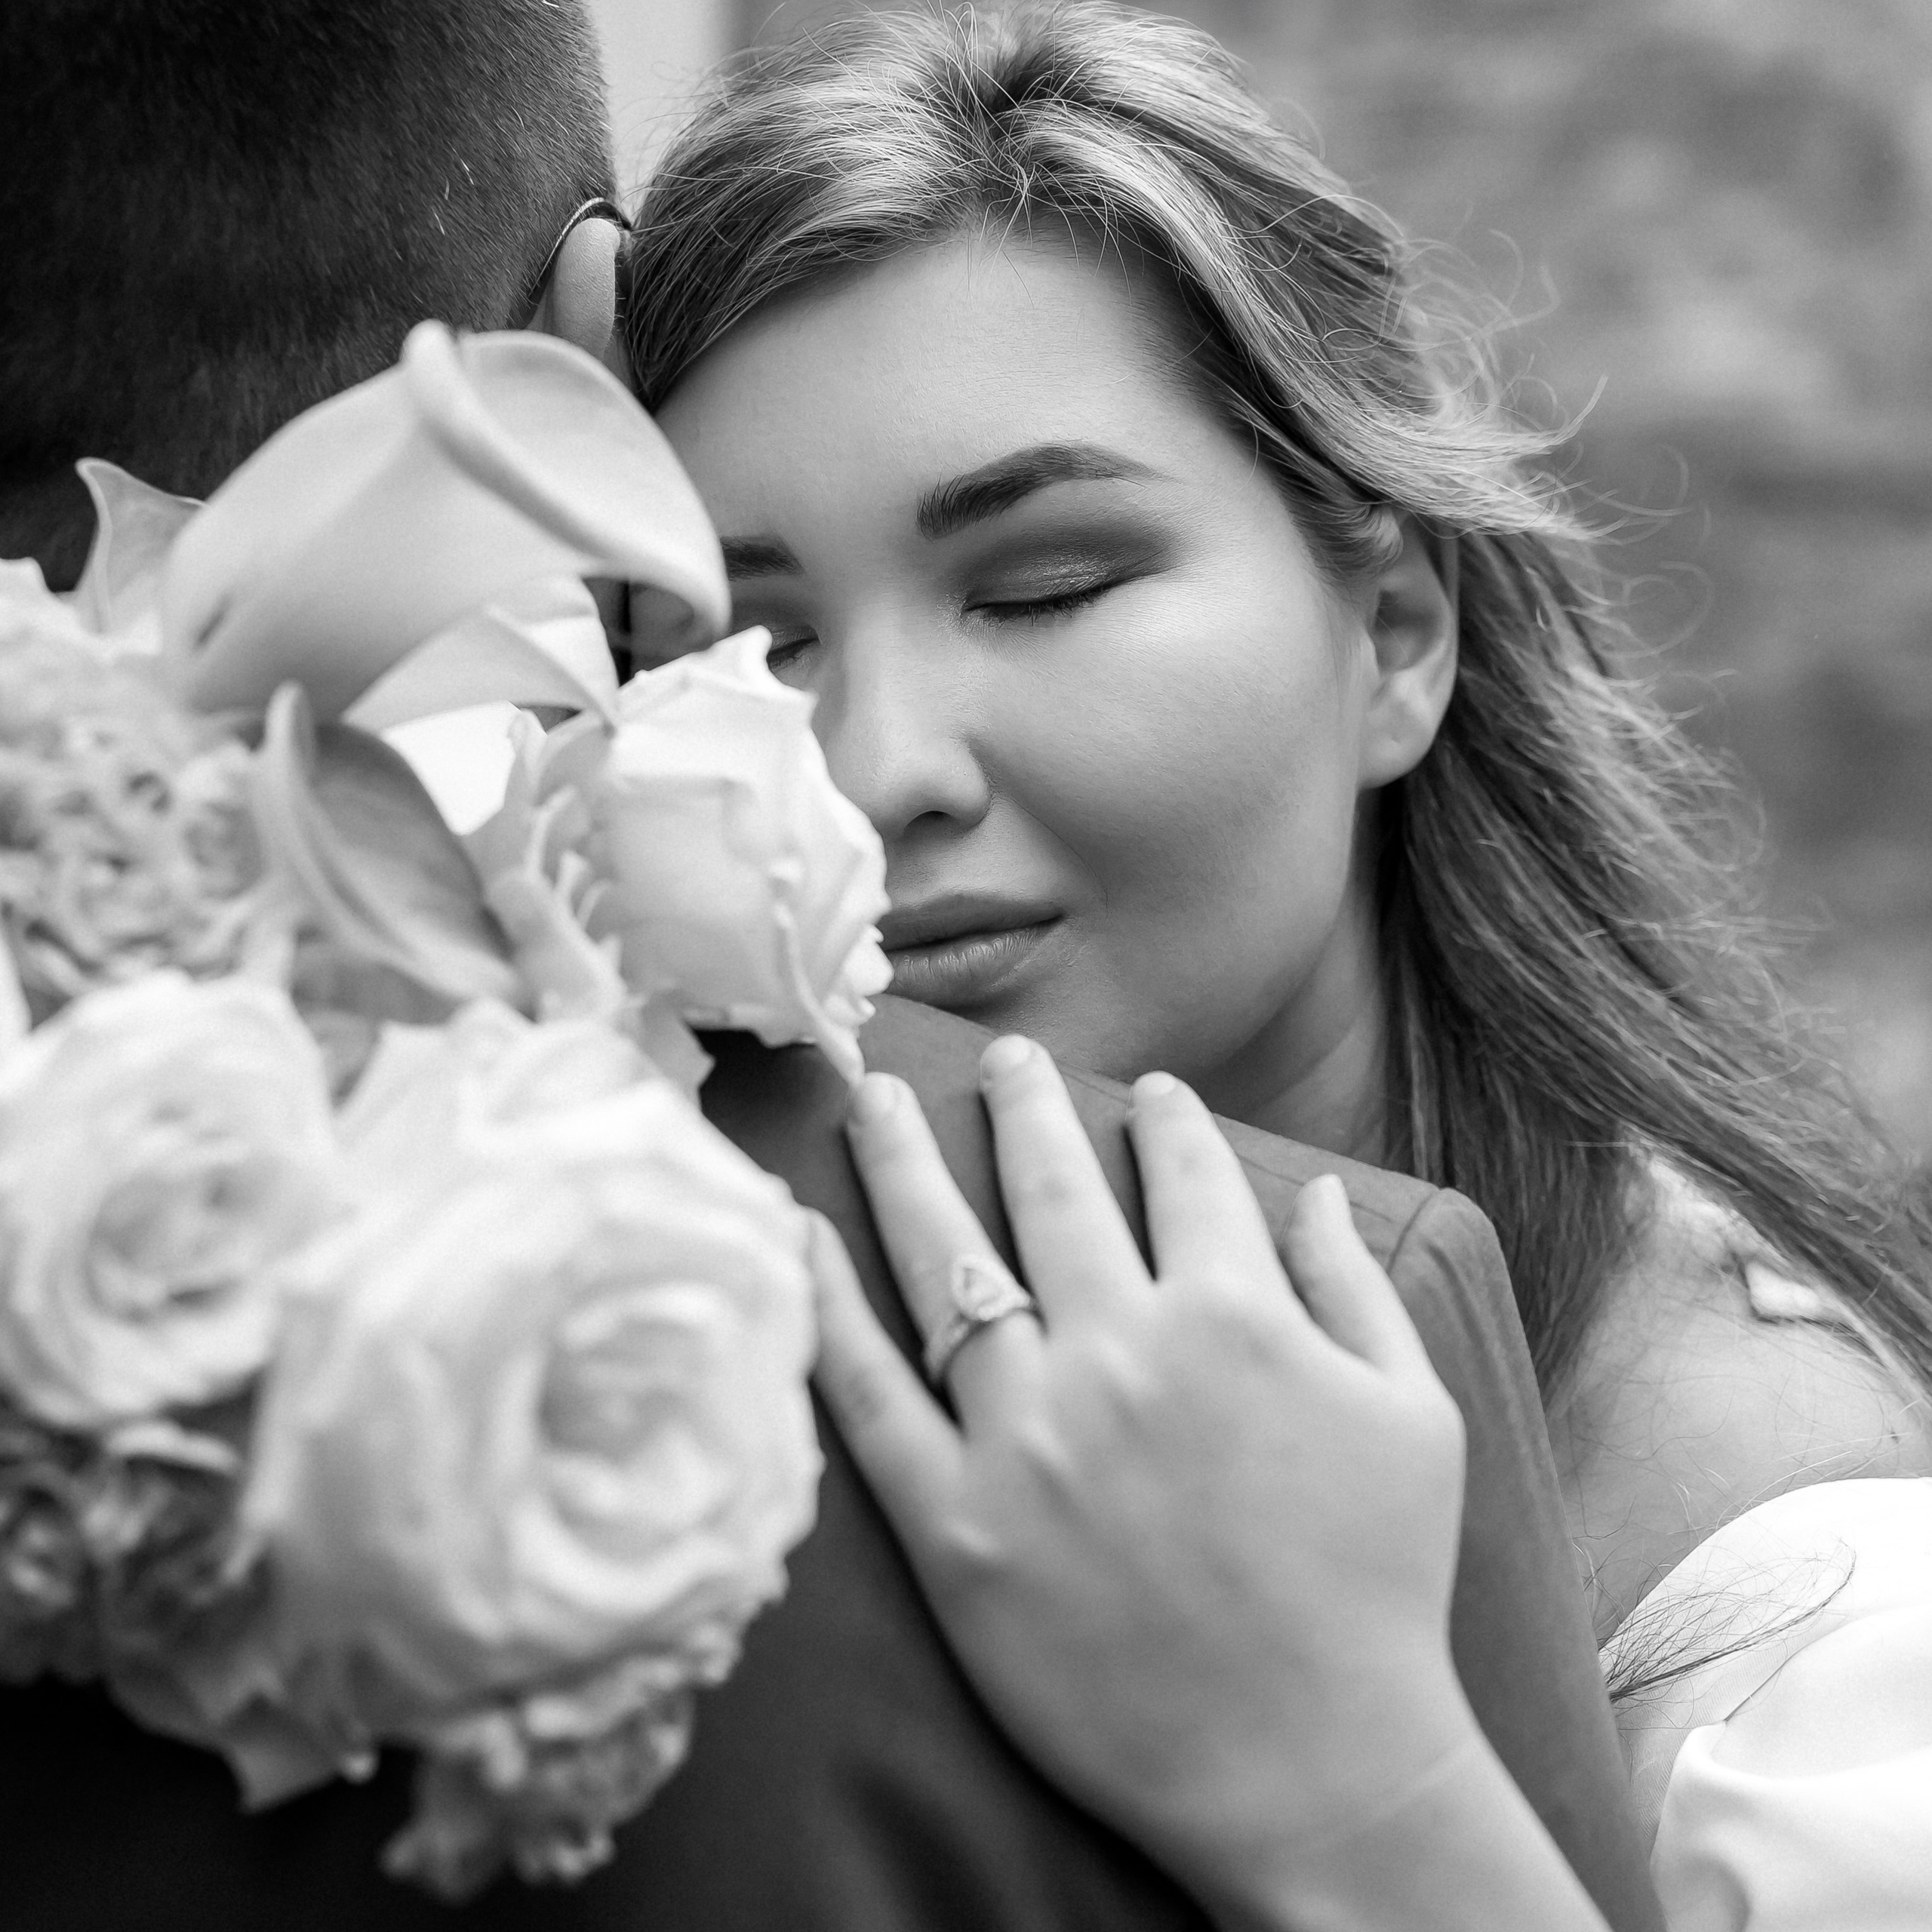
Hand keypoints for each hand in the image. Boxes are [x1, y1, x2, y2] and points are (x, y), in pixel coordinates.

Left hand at [809, 1034, 1475, 1920]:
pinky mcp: (956, 1525)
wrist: (1312, 1767)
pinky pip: (869, 1394)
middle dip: (1027, 1103)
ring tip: (872, 1095)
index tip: (1149, 1091)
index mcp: (1233, 1319)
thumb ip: (1358, 1289)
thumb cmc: (1380, 1589)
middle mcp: (1120, 1354)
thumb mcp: (1415, 1417)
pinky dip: (828, 1305)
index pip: (1187, 1177)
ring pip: (945, 1263)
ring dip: (905, 1163)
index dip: (1167, 1121)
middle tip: (1003, 1055)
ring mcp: (1028, 1437)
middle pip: (1051, 1190)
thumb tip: (1316, 1189)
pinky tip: (802, 1231)